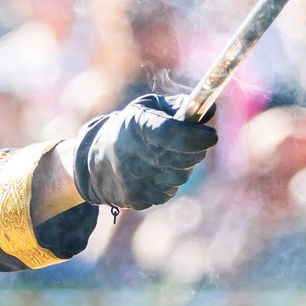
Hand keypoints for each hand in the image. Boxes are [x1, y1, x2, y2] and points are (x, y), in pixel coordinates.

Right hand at [71, 95, 215, 211]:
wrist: (93, 160)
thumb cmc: (130, 127)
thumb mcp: (149, 108)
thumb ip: (180, 106)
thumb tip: (211, 110)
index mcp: (138, 125)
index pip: (175, 133)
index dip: (198, 136)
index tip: (211, 136)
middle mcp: (136, 153)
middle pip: (185, 158)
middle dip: (195, 150)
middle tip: (190, 142)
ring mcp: (136, 179)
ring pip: (180, 177)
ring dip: (180, 167)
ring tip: (163, 157)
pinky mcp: (137, 198)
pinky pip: (168, 192)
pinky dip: (166, 183)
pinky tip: (152, 173)